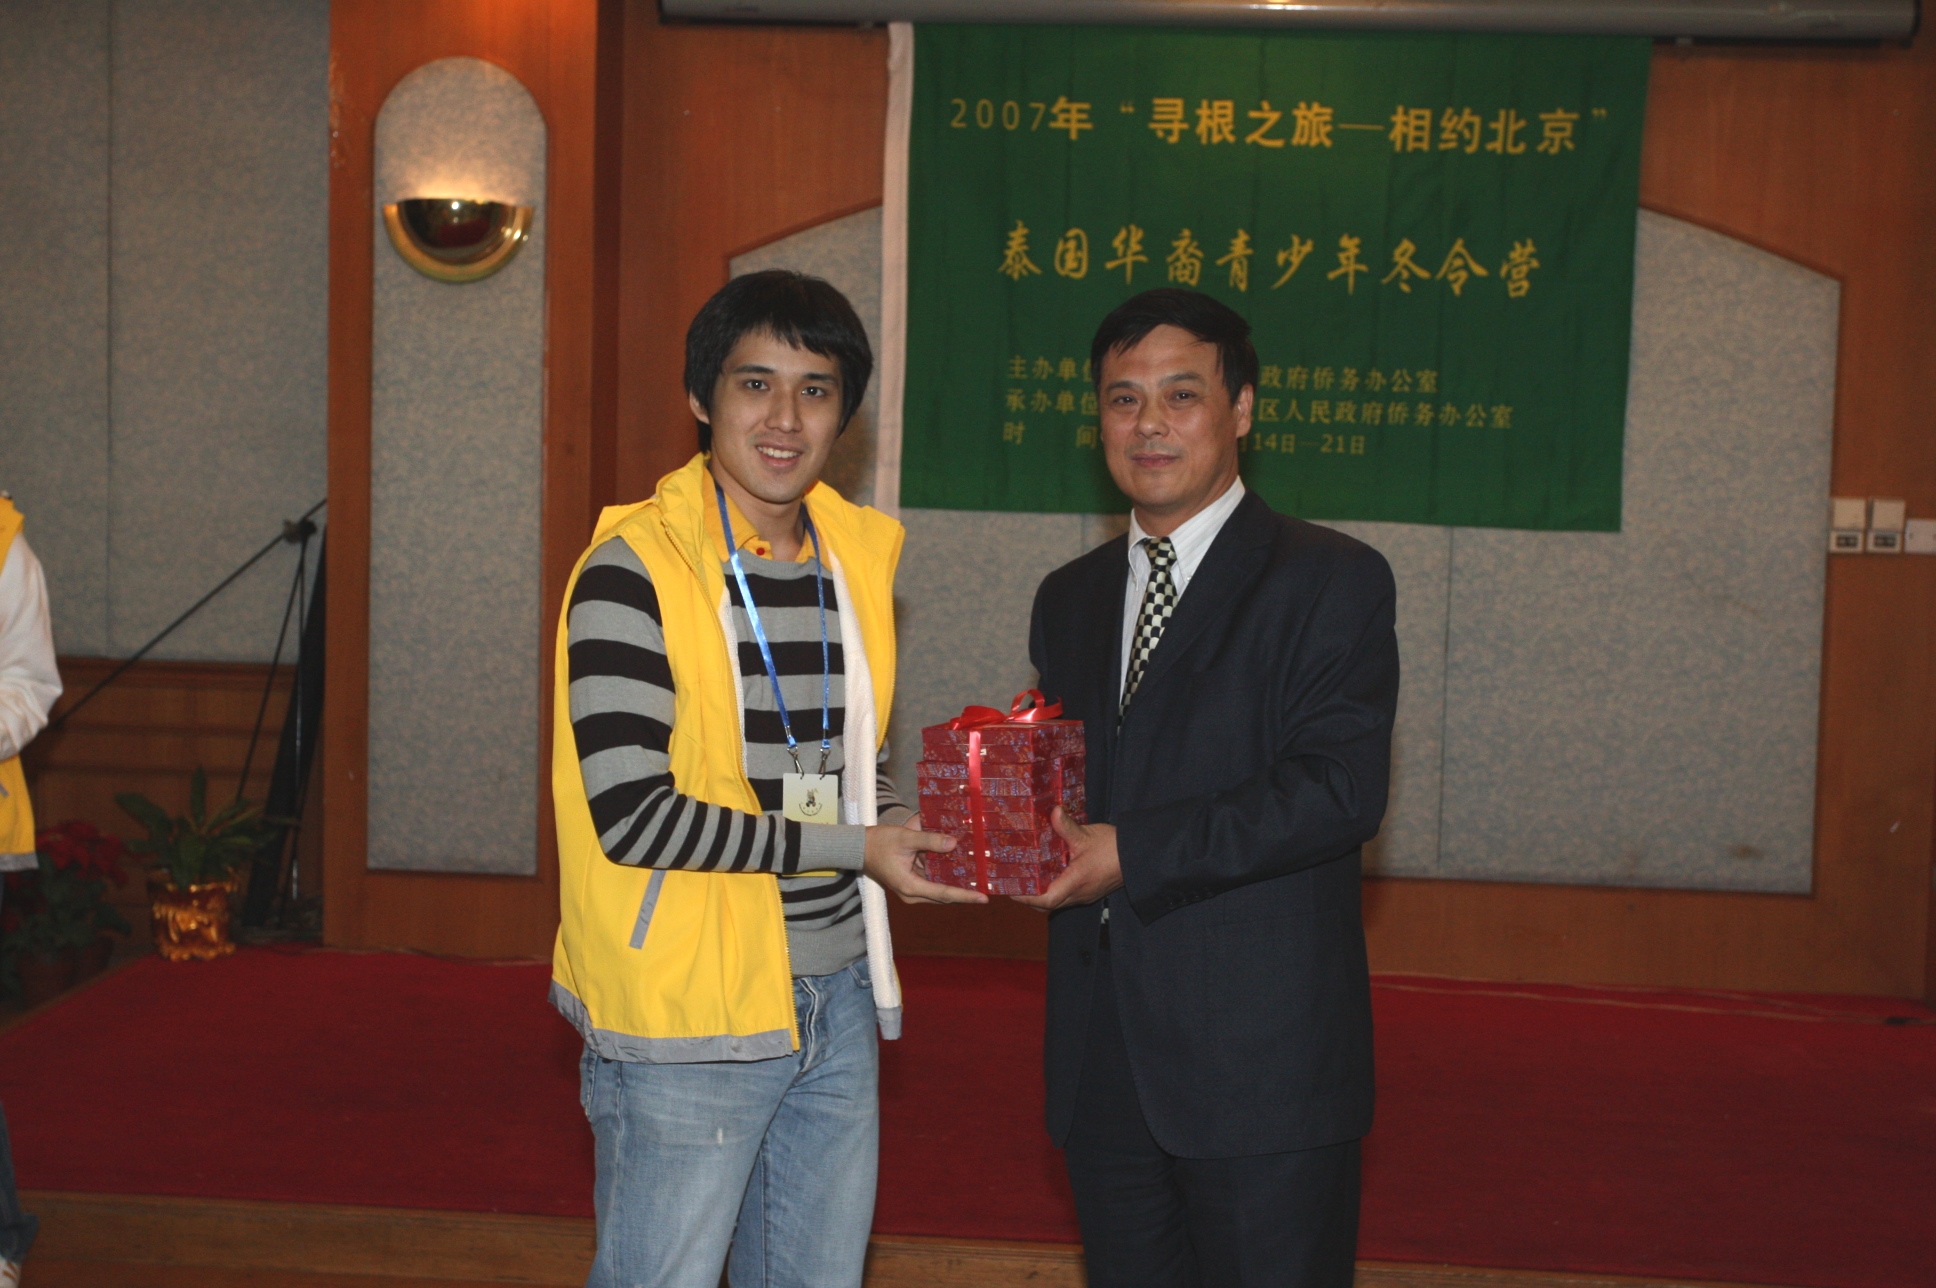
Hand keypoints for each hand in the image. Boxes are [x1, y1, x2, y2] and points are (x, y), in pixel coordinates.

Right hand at [863, 823, 985, 904]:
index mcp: (910, 886)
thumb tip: (954, 844)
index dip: (965, 895)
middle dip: (966, 892)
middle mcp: (912, 893)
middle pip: (945, 895)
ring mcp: (912, 890)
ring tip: (979, 879)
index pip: (944, 893)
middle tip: (987, 886)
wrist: (860, 847)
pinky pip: (933, 883)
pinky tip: (961, 869)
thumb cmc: (880, 842)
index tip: (984, 897)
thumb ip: (929, 841)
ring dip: (957, 885)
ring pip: (940, 890)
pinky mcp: (912, 884)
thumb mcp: (905, 838)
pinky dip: (946, 878)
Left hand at [1014, 807, 1121, 911]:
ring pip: (1058, 902)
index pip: (1046, 900)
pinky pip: (1067, 896)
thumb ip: (1066, 826)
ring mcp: (1085, 895)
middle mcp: (1079, 894)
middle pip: (1048, 905)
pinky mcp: (1090, 891)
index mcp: (1075, 882)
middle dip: (1030, 898)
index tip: (1012, 889)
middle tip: (1016, 883)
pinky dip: (1055, 889)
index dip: (1026, 897)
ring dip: (1042, 894)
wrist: (1139, 855)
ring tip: (1029, 877)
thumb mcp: (1087, 835)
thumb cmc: (1114, 847)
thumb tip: (1053, 812)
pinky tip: (1050, 873)